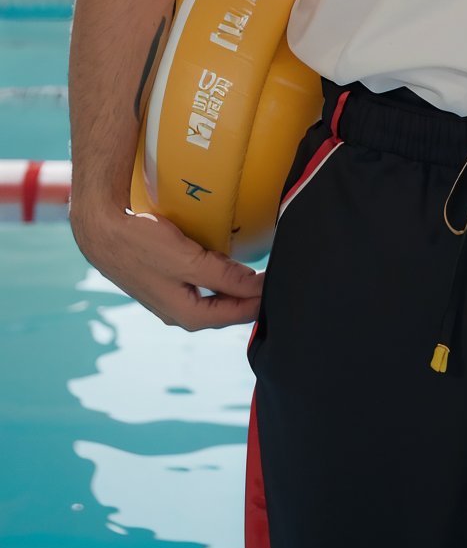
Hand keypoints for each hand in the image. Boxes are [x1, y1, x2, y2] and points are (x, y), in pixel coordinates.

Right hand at [70, 206, 262, 329]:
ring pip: (216, 298)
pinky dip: (220, 277)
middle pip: (229, 309)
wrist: (102, 232)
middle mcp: (182, 313)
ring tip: (260, 271)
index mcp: (189, 315)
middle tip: (279, 274)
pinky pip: (203, 285)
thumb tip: (257, 288)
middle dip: (253, 296)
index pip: (239, 314)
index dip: (263, 299)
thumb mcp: (189, 261)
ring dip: (237, 287)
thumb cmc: (142, 245)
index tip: (284, 280)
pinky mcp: (168, 282)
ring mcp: (173, 298)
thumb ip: (224, 277)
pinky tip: (228, 262)